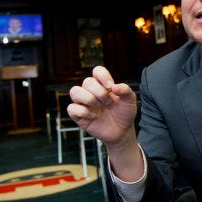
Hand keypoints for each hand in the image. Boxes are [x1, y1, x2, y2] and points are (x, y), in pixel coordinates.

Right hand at [67, 66, 142, 180]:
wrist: (122, 131)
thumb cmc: (124, 113)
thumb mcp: (130, 101)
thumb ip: (125, 90)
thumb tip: (114, 87)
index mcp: (103, 85)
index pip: (97, 71)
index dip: (102, 76)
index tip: (110, 86)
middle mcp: (92, 91)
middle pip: (87, 82)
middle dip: (99, 92)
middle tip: (108, 103)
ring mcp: (84, 103)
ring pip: (74, 91)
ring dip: (88, 98)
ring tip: (99, 107)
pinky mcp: (78, 115)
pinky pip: (71, 108)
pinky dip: (83, 112)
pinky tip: (93, 116)